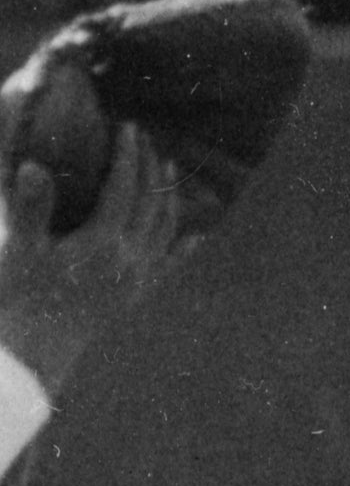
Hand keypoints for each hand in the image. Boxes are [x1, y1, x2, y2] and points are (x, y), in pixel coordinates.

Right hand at [0, 129, 187, 396]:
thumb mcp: (19, 252)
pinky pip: (166, 267)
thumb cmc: (19, 301)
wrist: (30, 359)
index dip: (127, 153)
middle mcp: (130, 257)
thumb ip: (30, 209)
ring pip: (165, 227)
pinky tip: (194, 238)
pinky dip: (182, 248)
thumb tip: (31, 166)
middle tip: (144, 138)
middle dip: (149, 165)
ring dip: (167, 195)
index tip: (128, 126)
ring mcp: (136, 278)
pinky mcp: (133, 297)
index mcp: (104, 241)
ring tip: (167, 168)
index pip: (125, 185)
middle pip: (151, 200)